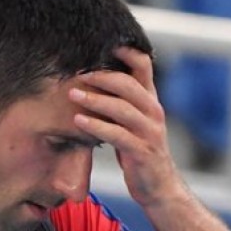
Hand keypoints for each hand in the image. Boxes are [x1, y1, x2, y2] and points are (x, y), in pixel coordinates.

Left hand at [69, 47, 185, 207]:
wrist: (159, 187)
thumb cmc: (139, 151)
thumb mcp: (132, 122)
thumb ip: (120, 102)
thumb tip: (93, 79)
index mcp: (150, 100)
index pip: (143, 65)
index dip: (124, 50)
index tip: (100, 42)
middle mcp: (153, 111)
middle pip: (129, 84)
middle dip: (101, 76)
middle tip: (77, 73)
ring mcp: (149, 131)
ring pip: (122, 108)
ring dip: (95, 99)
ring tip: (72, 94)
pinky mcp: (142, 151)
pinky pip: (117, 134)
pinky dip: (96, 126)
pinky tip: (78, 121)